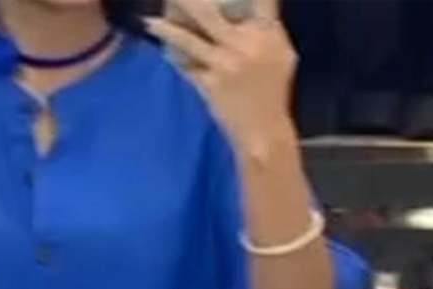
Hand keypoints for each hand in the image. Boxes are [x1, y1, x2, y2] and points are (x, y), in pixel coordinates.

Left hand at [147, 0, 297, 159]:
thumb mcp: (282, 53)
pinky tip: (161, 50)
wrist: (264, 131)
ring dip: (165, 29)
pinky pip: (186, 66)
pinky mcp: (210, 84)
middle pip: (207, 13)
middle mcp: (243, 44)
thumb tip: (260, 5)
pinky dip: (173, 56)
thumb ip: (269, 27)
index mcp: (267, 33)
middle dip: (186, 3)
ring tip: (149, 21)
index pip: (260, 0)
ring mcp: (224, 64)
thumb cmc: (274, 91)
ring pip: (188, 40)